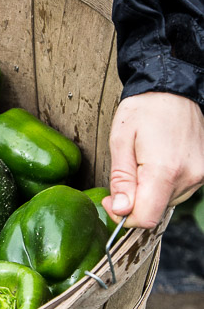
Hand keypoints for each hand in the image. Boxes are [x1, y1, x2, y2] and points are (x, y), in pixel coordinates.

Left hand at [103, 91, 203, 228]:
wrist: (173, 90)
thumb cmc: (145, 110)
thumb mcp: (120, 141)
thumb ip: (121, 179)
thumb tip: (121, 209)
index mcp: (164, 170)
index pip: (146, 218)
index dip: (124, 217)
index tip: (112, 201)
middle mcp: (187, 176)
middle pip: (155, 211)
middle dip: (134, 201)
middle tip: (125, 175)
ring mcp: (199, 175)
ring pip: (166, 203)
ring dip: (149, 192)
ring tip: (144, 163)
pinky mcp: (202, 172)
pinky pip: (177, 191)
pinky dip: (163, 185)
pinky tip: (157, 163)